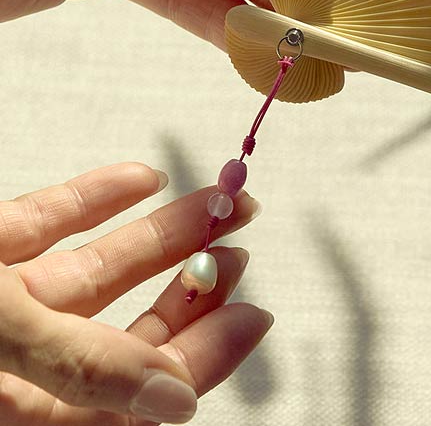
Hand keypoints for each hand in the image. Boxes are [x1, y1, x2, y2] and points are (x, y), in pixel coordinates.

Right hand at [0, 162, 268, 424]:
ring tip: (219, 204)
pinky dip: (98, 198)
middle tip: (240, 247)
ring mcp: (5, 298)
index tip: (254, 316)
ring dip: (162, 233)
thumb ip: (81, 365)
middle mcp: (21, 354)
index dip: (201, 357)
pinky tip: (145, 178)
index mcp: (21, 403)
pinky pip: (52, 222)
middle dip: (191, 284)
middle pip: (126, 328)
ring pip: (98, 267)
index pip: (134, 395)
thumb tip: (177, 398)